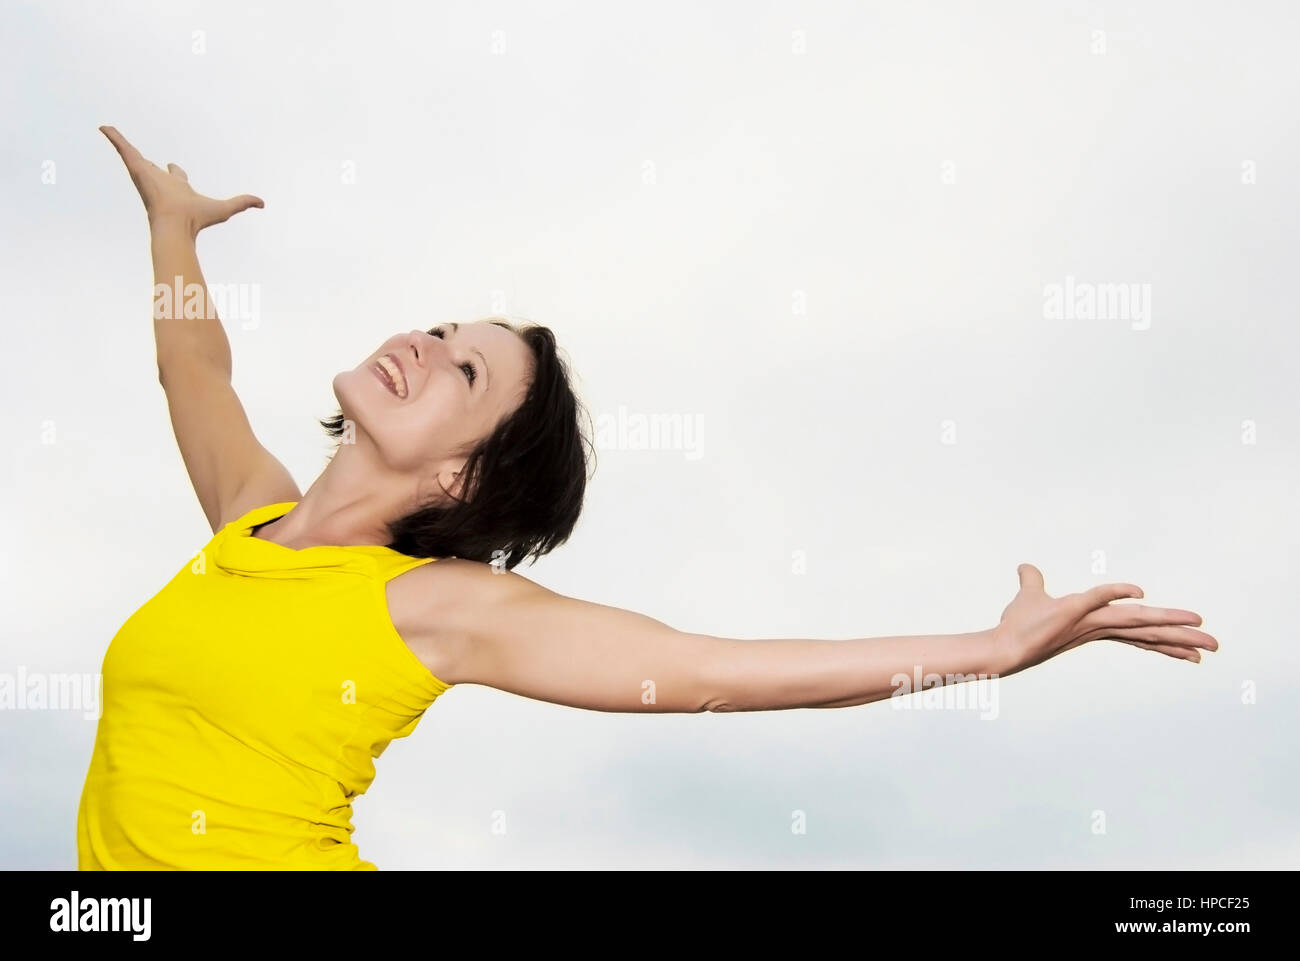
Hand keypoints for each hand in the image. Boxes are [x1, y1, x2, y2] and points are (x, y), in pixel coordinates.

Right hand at [99, 125, 262, 236]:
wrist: (177, 224)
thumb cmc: (198, 219)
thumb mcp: (227, 208)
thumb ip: (244, 203)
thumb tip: (263, 204)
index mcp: (178, 188)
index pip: (176, 176)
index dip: (176, 171)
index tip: (173, 166)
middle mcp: (160, 181)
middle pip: (151, 167)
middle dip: (145, 161)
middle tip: (136, 154)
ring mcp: (146, 174)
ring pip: (131, 154)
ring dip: (120, 143)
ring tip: (108, 130)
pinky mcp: (136, 169)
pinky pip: (122, 148)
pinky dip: (113, 137)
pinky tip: (104, 127)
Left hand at [991, 563, 1216, 674]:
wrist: (1002, 646)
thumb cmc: (1017, 626)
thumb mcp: (1030, 595)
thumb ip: (1033, 581)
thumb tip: (1025, 567)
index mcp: (1099, 623)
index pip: (1139, 630)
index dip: (1166, 636)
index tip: (1193, 649)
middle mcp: (1100, 626)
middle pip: (1149, 630)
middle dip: (1183, 637)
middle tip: (1215, 646)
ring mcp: (1089, 624)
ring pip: (1138, 622)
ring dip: (1171, 627)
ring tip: (1204, 642)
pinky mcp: (1072, 615)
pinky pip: (1096, 599)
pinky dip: (1114, 592)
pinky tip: (1138, 592)